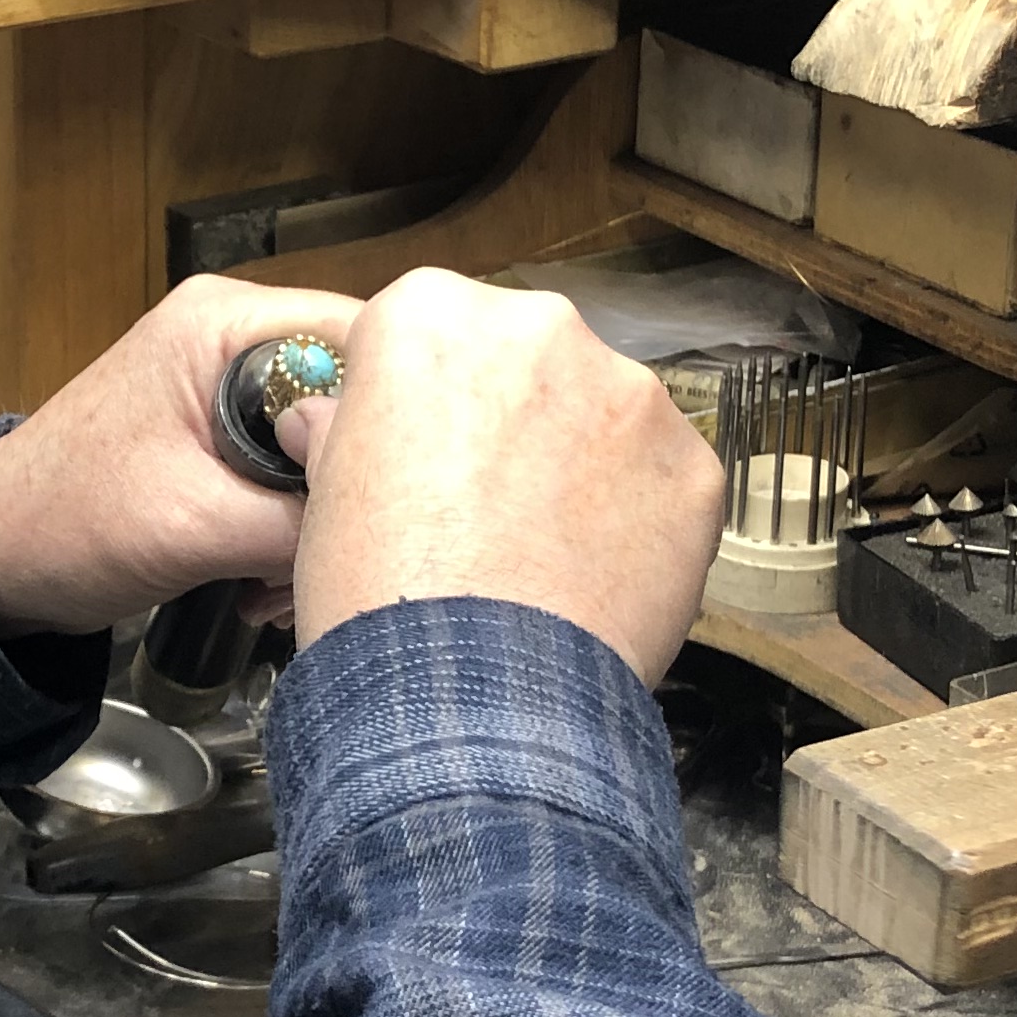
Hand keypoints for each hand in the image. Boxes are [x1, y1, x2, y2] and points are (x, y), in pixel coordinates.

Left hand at [0, 276, 362, 637]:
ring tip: (278, 588)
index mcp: (224, 322)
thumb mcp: (199, 527)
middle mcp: (231, 334)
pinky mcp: (219, 433)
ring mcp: (224, 384)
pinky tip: (263, 584)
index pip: (363, 338)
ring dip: (316, 523)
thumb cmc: (69, 524)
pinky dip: (287, 530)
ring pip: (323, 445)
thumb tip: (385, 530)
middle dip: (348, 485)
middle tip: (328, 556)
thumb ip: (301, 519)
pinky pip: (289, 471)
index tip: (400, 490)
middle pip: (349, 396)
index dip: (393, 416)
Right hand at [279, 266, 720, 685]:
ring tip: (537, 553)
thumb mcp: (323, 496)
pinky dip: (634, 517)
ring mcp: (629, 394)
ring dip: (577, 463)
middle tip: (477, 506)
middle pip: (521, 360)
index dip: (411, 397)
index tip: (411, 447)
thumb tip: (332, 421)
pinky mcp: (693, 465)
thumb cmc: (384, 597)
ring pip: (600, 414)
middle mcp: (540, 329)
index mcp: (430, 317)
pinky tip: (592, 575)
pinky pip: (659, 478)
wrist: (473, 699)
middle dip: (507, 418)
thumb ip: (340, 431)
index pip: (419, 329)